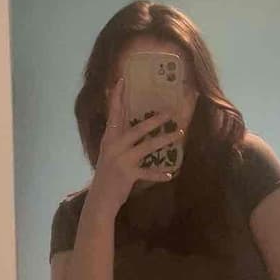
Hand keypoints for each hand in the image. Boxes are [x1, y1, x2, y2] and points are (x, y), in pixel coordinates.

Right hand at [90, 77, 184, 215]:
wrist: (99, 199)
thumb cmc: (107, 175)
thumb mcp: (110, 153)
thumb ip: (119, 138)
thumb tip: (129, 123)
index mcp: (109, 138)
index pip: (113, 113)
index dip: (117, 97)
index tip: (122, 80)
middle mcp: (114, 146)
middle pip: (137, 129)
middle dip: (154, 120)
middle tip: (170, 112)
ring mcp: (121, 160)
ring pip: (147, 146)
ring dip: (164, 139)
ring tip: (179, 133)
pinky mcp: (128, 175)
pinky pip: (148, 173)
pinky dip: (159, 174)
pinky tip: (170, 174)